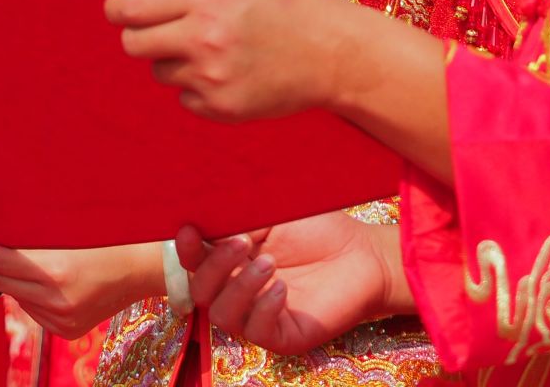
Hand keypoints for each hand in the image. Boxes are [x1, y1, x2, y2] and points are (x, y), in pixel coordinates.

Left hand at [0, 236, 157, 337]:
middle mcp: (57, 300)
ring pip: (15, 297)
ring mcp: (62, 319)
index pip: (2, 261)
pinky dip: (24, 294)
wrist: (144, 268)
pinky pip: (33, 309)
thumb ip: (35, 240)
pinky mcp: (66, 330)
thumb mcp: (71, 231)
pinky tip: (21, 280)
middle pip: (2, 281)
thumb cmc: (110, 237)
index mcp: (58, 270)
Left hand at [104, 0, 353, 121]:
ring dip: (173, 59)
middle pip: (133, 44)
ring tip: (211, 46)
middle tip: (163, 26)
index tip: (120, 7)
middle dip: (140, 33)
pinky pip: (184, 97)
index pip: (130, 8)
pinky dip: (196, 86)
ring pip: (159, 71)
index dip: (117, 7)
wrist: (334, 52)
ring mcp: (212, 78)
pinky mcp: (221, 108)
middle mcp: (205, 38)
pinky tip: (227, 69)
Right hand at [178, 214, 410, 352]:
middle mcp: (239, 290)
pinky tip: (282, 288)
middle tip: (243, 243)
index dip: (186, 249)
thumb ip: (239, 216)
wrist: (363, 253)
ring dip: (239, 287)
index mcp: (231, 259)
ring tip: (268, 264)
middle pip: (201, 292)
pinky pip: (257, 332)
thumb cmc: (318, 229)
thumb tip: (206, 213)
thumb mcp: (273, 213)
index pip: (195, 261)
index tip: (189, 230)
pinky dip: (264, 308)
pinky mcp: (284, 336)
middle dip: (215, 267)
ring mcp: (260, 315)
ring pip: (223, 316)